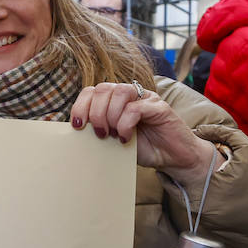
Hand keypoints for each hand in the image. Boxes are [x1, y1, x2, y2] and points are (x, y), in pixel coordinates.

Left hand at [71, 83, 220, 189]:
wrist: (171, 158)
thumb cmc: (142, 148)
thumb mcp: (114, 139)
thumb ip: (99, 129)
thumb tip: (76, 130)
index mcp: (115, 100)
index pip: (91, 91)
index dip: (80, 105)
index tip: (77, 126)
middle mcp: (130, 95)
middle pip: (103, 89)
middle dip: (95, 113)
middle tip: (101, 134)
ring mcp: (145, 98)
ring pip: (119, 93)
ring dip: (110, 115)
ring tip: (113, 135)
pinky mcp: (159, 107)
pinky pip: (136, 108)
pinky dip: (125, 124)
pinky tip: (125, 138)